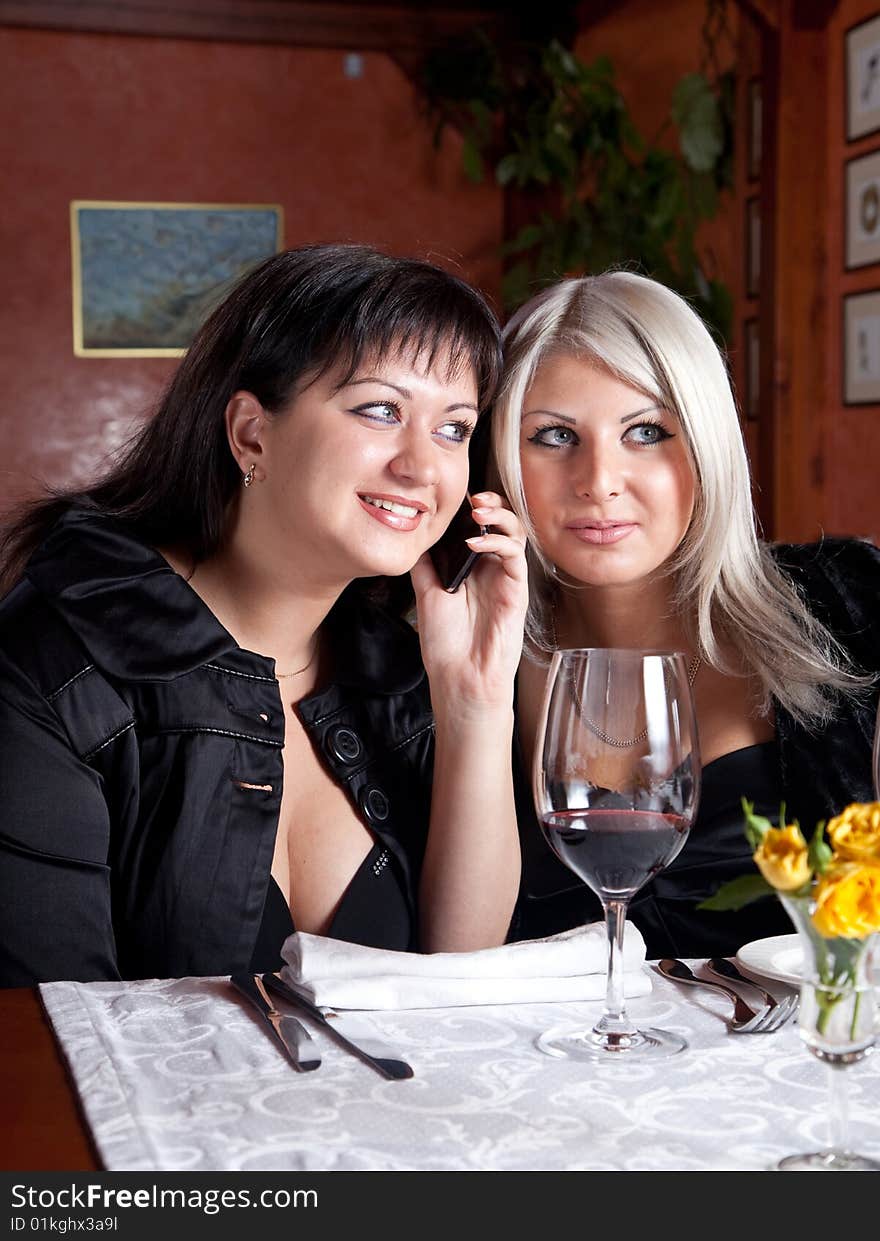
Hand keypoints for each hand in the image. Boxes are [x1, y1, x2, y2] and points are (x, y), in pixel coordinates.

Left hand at [410, 492, 527, 717]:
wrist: (459, 678)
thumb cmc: (446, 644)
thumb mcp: (427, 595)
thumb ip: (425, 566)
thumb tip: (415, 536)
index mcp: (472, 569)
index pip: (479, 527)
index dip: (473, 508)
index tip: (456, 497)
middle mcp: (492, 570)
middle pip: (502, 524)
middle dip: (492, 503)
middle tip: (474, 496)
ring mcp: (506, 579)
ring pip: (515, 534)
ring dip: (500, 517)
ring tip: (478, 511)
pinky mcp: (517, 591)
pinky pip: (515, 557)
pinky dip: (499, 543)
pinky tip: (477, 543)